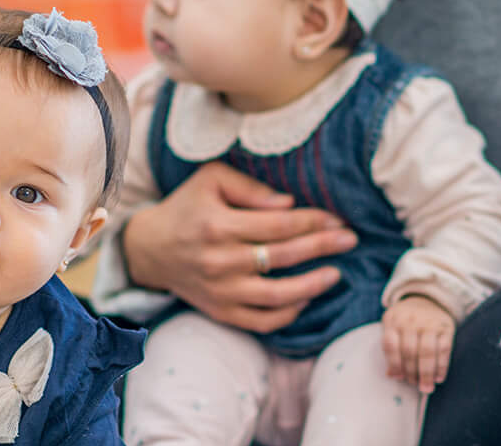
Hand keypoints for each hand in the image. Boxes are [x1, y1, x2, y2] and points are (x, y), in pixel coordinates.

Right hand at [123, 162, 355, 332]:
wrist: (150, 249)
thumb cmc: (187, 207)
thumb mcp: (211, 180)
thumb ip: (250, 187)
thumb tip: (289, 204)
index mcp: (218, 225)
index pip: (278, 225)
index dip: (313, 222)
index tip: (337, 220)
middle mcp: (220, 261)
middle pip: (284, 257)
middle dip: (323, 247)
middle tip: (350, 240)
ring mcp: (220, 291)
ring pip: (277, 296)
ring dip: (313, 286)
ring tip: (336, 274)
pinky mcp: (220, 311)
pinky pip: (261, 321)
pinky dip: (288, 314)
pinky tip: (305, 299)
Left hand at [381, 295, 453, 393]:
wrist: (429, 299)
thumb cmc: (407, 319)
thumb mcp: (393, 326)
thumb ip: (391, 348)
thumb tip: (392, 375)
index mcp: (393, 320)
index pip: (390, 345)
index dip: (394, 364)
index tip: (398, 378)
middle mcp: (410, 320)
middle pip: (409, 351)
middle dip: (411, 372)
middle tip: (415, 385)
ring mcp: (429, 323)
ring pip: (426, 352)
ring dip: (426, 373)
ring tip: (426, 387)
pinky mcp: (446, 327)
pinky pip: (444, 350)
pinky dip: (441, 366)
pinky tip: (439, 378)